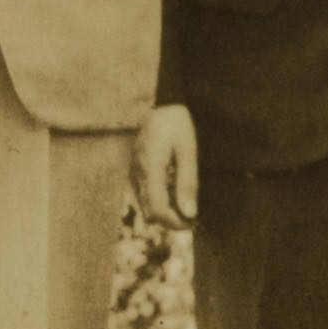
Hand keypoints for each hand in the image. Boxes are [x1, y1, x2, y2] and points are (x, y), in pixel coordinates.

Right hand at [134, 106, 200, 231]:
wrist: (161, 105)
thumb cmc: (177, 125)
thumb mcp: (188, 151)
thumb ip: (188, 183)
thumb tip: (190, 213)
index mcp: (150, 170)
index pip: (158, 209)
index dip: (175, 222)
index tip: (193, 223)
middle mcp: (137, 175)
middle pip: (150, 212)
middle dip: (171, 220)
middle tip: (193, 218)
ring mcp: (134, 173)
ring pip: (145, 206)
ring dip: (165, 212)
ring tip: (186, 206)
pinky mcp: (135, 170)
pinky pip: (143, 195)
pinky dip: (158, 201)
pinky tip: (174, 194)